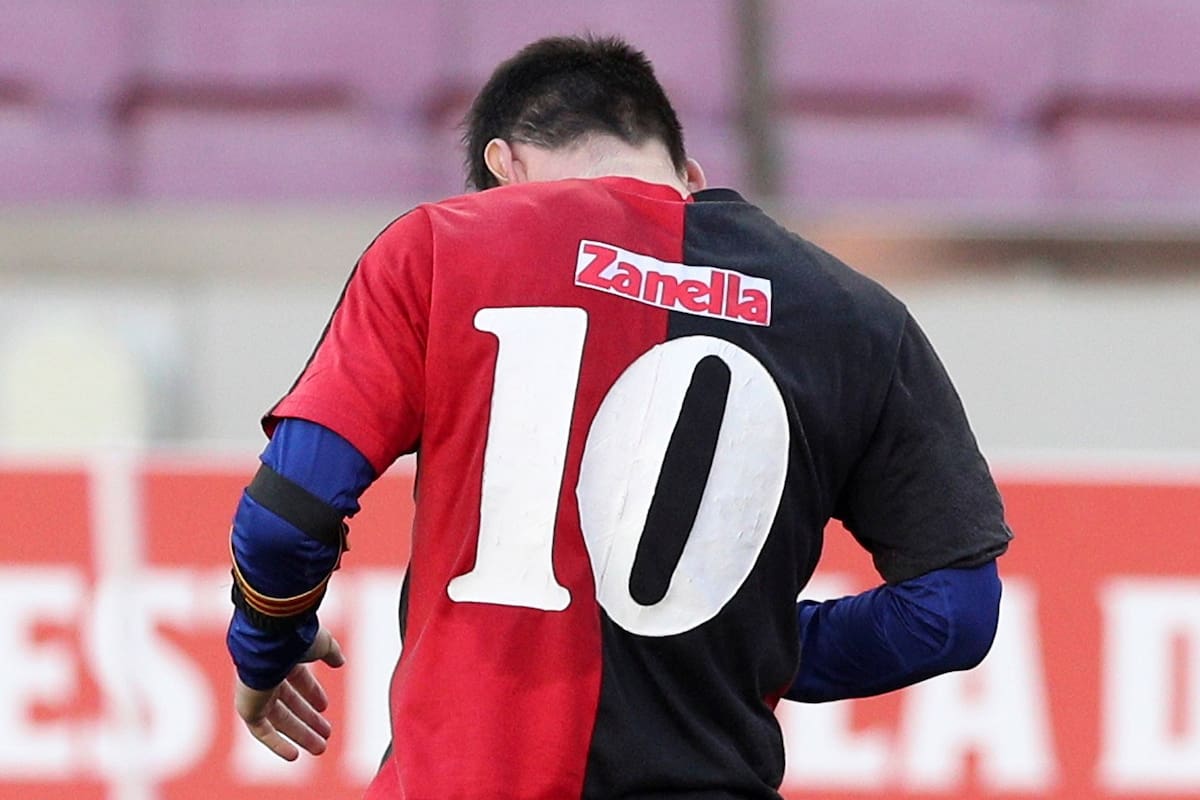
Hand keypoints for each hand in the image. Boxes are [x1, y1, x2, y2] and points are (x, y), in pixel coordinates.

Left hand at [234, 627, 345, 760]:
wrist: (269, 639)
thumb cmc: (296, 637)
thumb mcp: (321, 643)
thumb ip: (330, 652)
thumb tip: (340, 661)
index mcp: (282, 657)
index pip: (298, 679)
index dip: (312, 693)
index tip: (325, 707)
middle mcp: (267, 675)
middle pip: (289, 703)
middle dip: (308, 719)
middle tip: (325, 734)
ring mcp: (256, 692)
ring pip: (280, 720)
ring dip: (300, 734)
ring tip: (320, 748)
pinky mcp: (248, 708)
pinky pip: (261, 731)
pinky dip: (277, 744)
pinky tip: (293, 756)